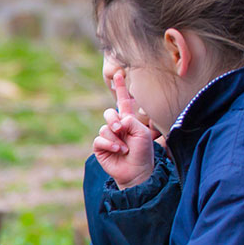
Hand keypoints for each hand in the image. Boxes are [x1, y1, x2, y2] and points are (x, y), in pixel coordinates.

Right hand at [93, 71, 158, 188]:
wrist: (136, 171)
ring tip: (124, 147)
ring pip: (104, 127)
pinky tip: (118, 150)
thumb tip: (114, 122)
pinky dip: (110, 144)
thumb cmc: (143, 152)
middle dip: (113, 119)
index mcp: (128, 120)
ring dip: (115, 137)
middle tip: (121, 129)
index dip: (120, 87)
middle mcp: (117, 126)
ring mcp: (108, 137)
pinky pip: (100, 139)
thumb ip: (130, 121)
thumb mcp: (142, 132)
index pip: (123, 100)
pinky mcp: (100, 147)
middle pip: (109, 112)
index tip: (119, 73)